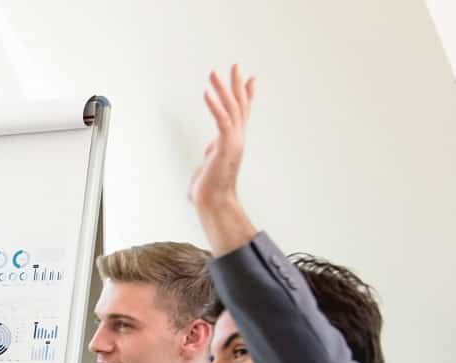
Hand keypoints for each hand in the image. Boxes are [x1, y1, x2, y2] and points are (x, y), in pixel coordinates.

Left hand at [188, 64, 254, 210]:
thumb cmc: (209, 189)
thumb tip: (211, 152)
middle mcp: (237, 138)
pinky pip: (220, 121)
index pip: (242, 113)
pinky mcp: (225, 146)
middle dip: (236, 84)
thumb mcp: (210, 165)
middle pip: (239, 105)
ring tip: (214, 72)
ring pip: (230, 109)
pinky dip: (214, 105)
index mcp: (233, 141)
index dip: (246, 95)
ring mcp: (233, 141)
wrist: (213, 202)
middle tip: (234, 65)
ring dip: (222, 89)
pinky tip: (207, 93)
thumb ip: (212, 154)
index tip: (250, 79)